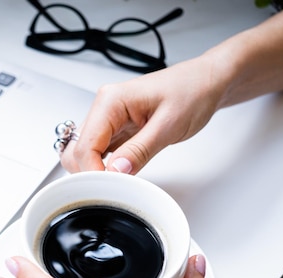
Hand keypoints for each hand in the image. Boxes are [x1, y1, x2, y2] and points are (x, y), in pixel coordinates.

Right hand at [59, 57, 225, 173]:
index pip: (84, 146)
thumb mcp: (169, 125)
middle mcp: (104, 108)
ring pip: (84, 154)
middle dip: (90, 174)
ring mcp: (108, 120)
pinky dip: (105, 167)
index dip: (93, 173)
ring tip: (120, 181)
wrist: (205, 83)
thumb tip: (116, 171)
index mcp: (110, 101)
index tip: (110, 189)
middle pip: (77, 152)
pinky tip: (121, 173)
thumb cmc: (191, 92)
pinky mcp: (116, 131)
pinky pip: (99, 154)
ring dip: (96, 171)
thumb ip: (140, 150)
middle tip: (114, 188)